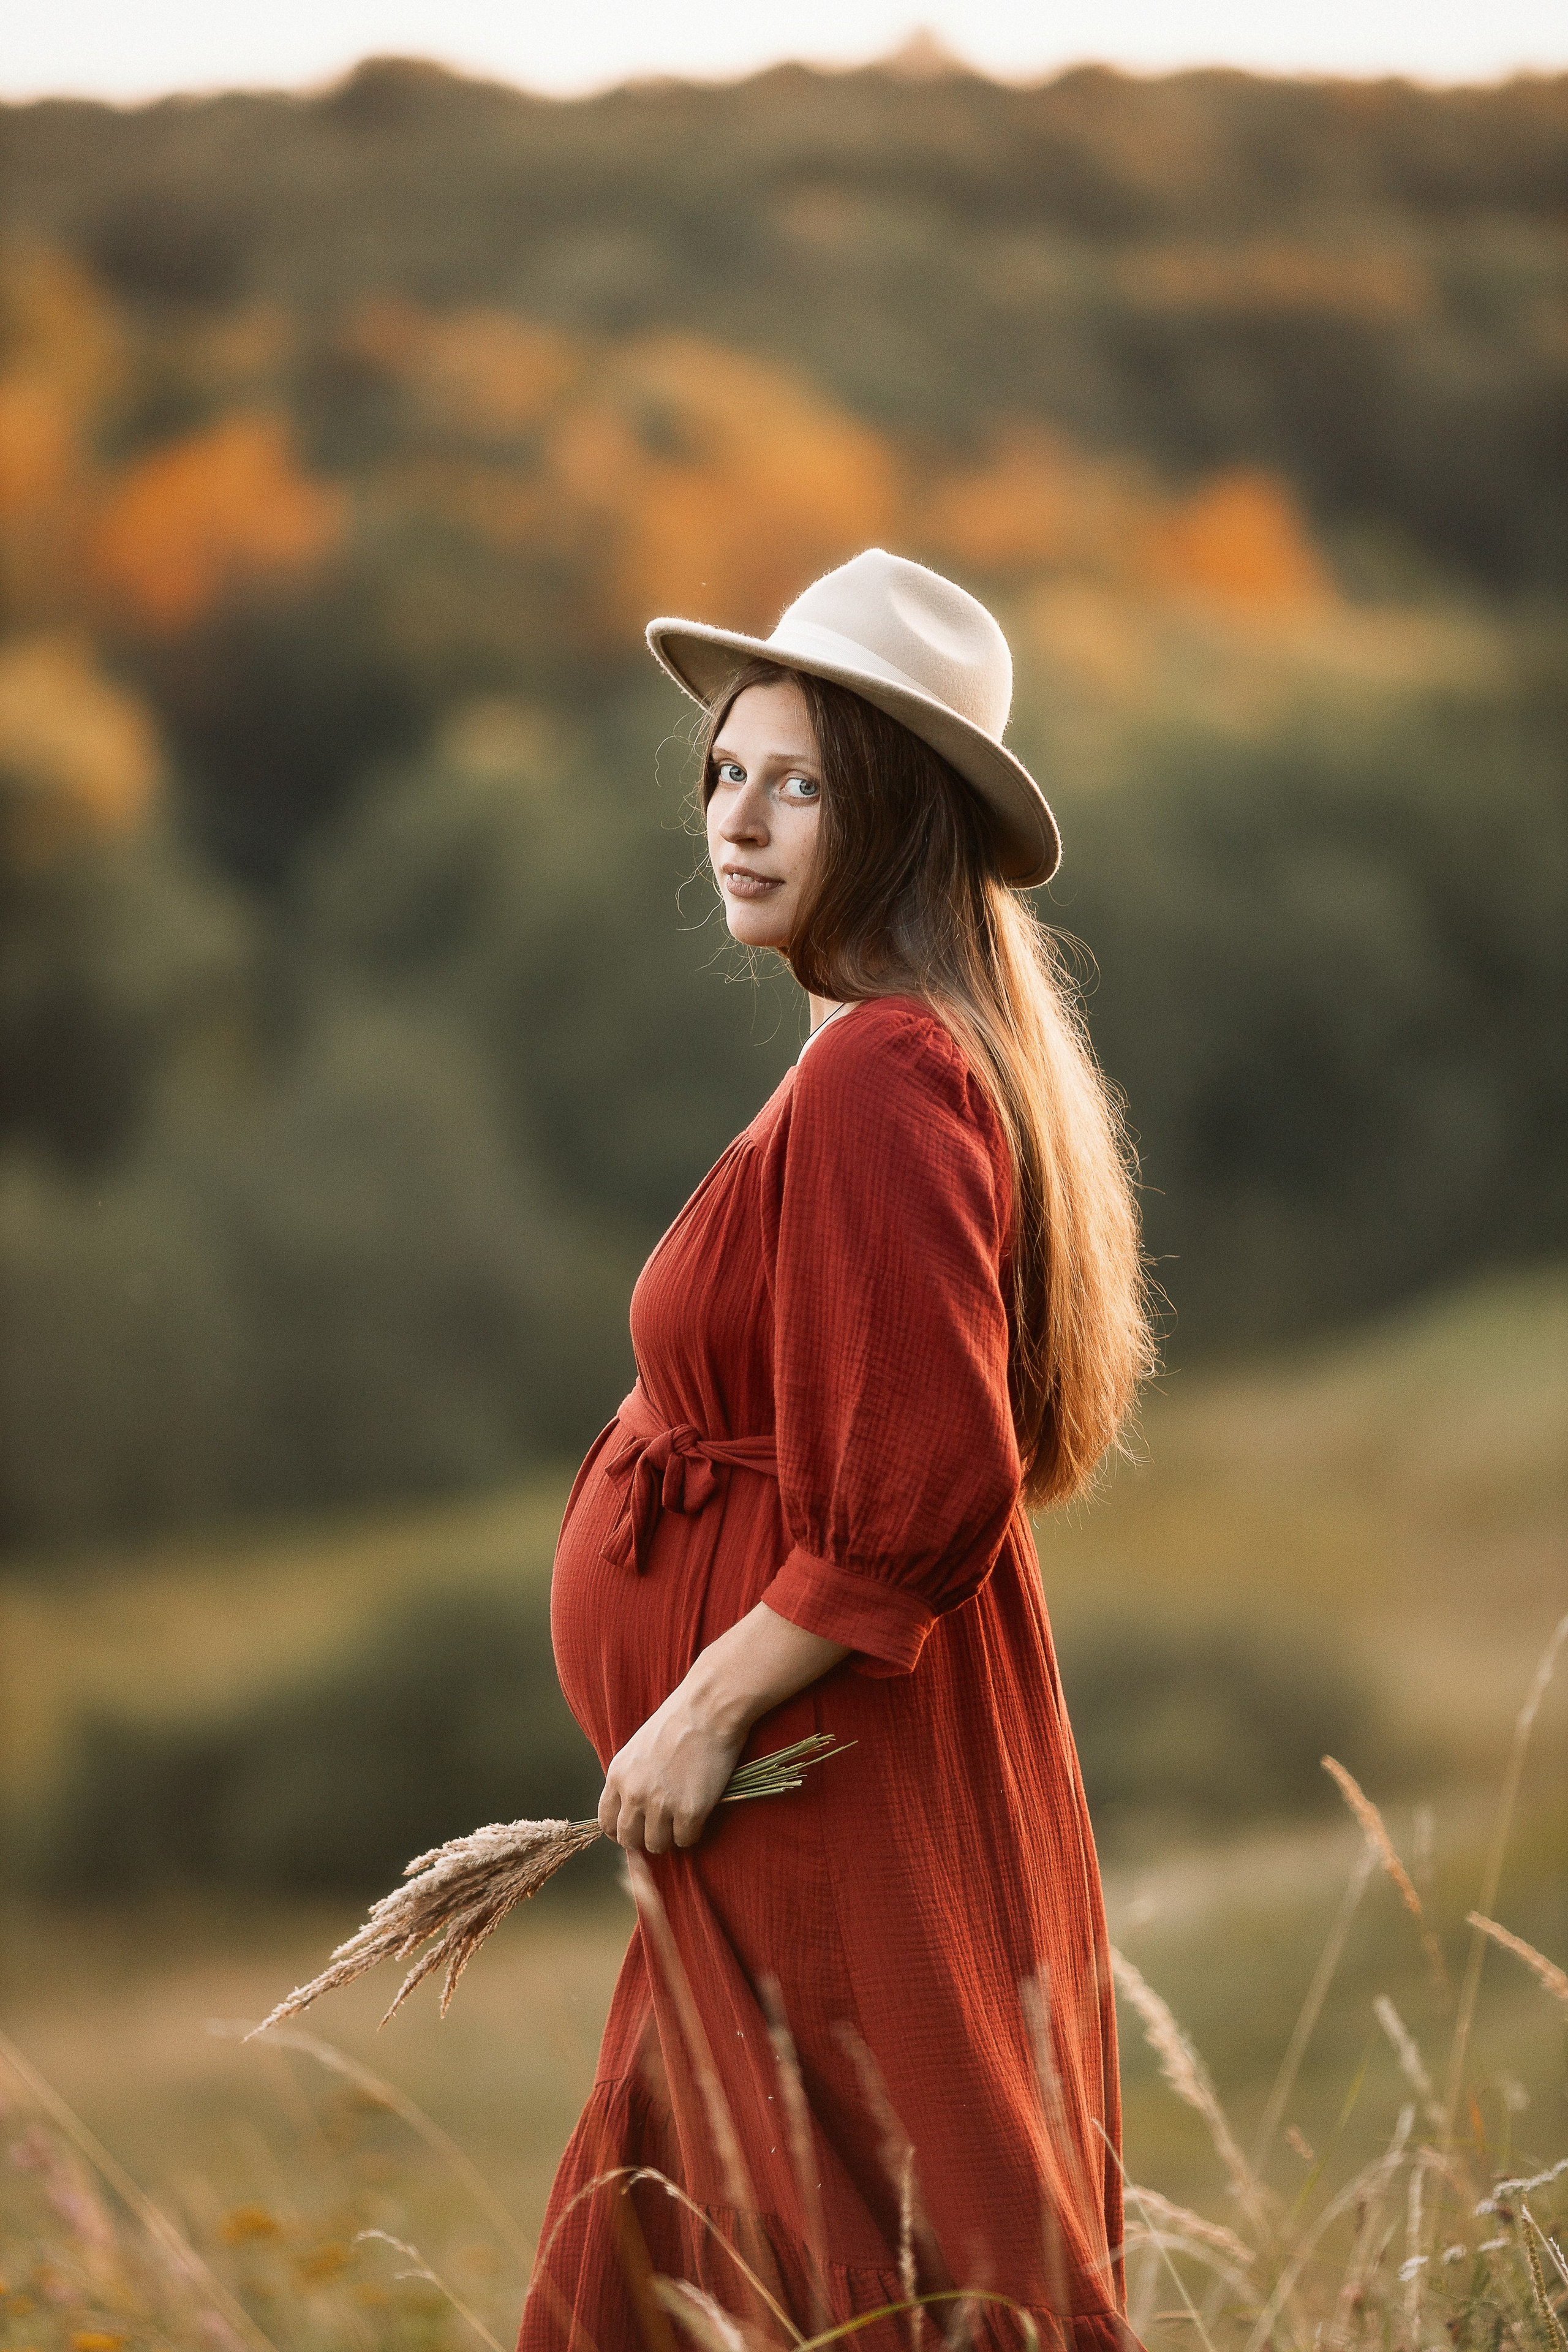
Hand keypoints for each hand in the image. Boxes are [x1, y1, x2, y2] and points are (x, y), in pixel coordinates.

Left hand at [598, 1678, 745, 1853]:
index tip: (637, 1829)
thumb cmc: (678, 1722)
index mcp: (617, 1775)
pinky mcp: (689, 1811)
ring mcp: (660, 1804)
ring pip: (657, 1845)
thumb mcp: (638, 1748)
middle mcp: (634, 1793)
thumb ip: (630, 1778)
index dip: (621, 1831)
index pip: (607, 1822)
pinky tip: (699, 1815)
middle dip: (644, 1839)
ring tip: (682, 1821)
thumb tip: (632, 1808)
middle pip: (629, 1839)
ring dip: (669, 1838)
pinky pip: (686, 1840)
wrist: (708, 1709)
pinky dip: (693, 1833)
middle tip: (662, 1829)